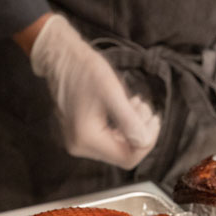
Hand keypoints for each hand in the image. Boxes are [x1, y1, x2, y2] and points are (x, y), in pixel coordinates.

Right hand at [28, 14, 159, 168]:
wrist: (60, 57)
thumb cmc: (83, 68)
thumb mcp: (111, 91)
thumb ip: (128, 119)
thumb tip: (145, 141)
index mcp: (86, 138)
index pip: (127, 157)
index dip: (146, 142)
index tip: (154, 119)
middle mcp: (80, 146)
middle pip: (123, 154)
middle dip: (140, 132)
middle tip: (144, 105)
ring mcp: (79, 142)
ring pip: (118, 147)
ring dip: (133, 128)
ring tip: (135, 102)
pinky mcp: (81, 135)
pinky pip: (110, 140)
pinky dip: (123, 127)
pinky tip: (127, 107)